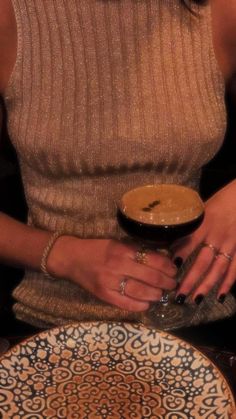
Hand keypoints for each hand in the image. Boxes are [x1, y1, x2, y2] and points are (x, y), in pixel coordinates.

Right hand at [47, 237, 176, 311]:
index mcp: (122, 250)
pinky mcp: (104, 295)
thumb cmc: (97, 249)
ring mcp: (110, 282)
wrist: (71, 259)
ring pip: (141, 292)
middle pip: (150, 277)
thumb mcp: (117, 244)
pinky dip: (140, 305)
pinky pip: (127, 304)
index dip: (167, 266)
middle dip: (166, 282)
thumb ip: (136, 251)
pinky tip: (147, 303)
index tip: (174, 269)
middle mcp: (117, 265)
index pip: (152, 259)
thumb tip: (162, 260)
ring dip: (156, 295)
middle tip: (173, 284)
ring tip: (162, 294)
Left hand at [172, 180, 235, 302]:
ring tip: (195, 299)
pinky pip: (234, 269)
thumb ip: (188, 227)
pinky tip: (220, 296)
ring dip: (206, 285)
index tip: (171, 269)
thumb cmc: (219, 202)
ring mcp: (230, 245)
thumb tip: (168, 242)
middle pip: (202, 261)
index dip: (181, 255)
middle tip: (179, 295)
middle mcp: (217, 237)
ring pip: (218, 269)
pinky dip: (228, 283)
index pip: (190, 242)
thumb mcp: (200, 210)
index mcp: (204, 224)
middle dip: (190, 280)